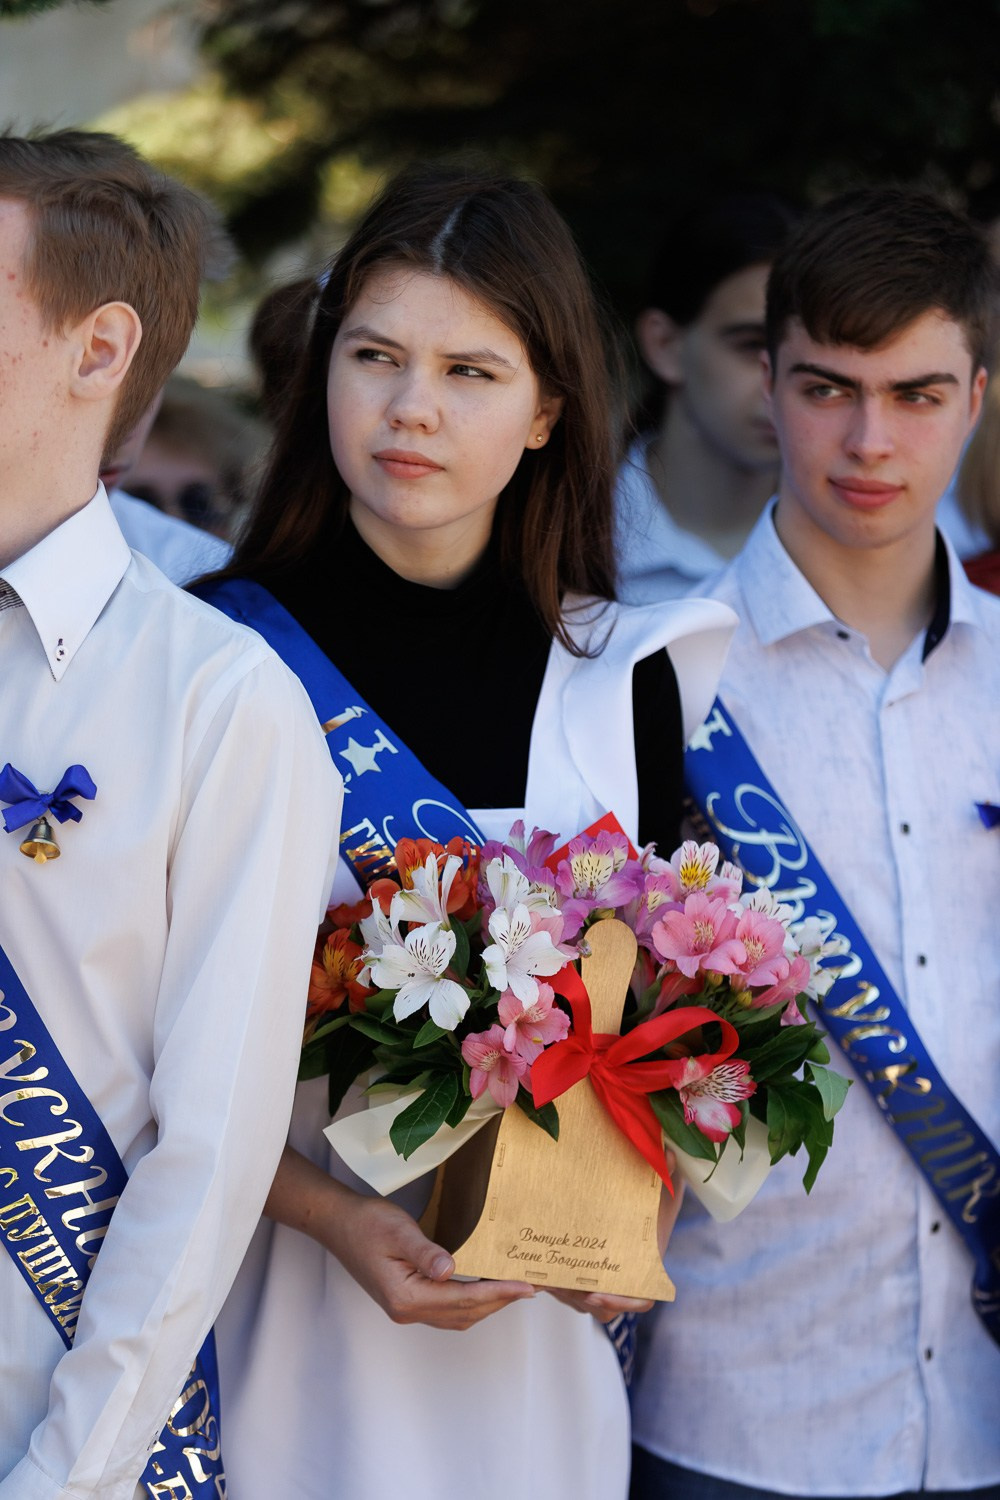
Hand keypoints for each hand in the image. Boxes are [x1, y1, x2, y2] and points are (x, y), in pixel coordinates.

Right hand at [265, 1146, 535, 1330]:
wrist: (338, 1223)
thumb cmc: (366, 1223)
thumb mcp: (398, 1231)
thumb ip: (425, 1251)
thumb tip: (451, 1270)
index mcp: (405, 1297)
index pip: (462, 1300)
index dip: (498, 1294)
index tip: (526, 1286)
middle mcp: (407, 1310)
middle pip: (463, 1314)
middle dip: (499, 1302)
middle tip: (529, 1288)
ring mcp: (406, 1308)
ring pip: (456, 1316)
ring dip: (486, 1305)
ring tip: (513, 1289)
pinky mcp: (406, 1300)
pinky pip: (446, 1309)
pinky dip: (469, 1302)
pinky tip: (482, 1288)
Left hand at [542, 1162, 685, 1324]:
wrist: (636, 1217)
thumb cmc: (650, 1208)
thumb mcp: (661, 1193)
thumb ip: (666, 1177)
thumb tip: (667, 1152)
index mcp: (645, 1270)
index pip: (640, 1300)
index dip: (622, 1303)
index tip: (596, 1291)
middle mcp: (623, 1285)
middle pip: (602, 1306)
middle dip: (581, 1296)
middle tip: (560, 1283)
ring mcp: (602, 1288)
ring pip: (581, 1301)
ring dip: (564, 1291)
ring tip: (544, 1275)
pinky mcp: (581, 1285)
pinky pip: (566, 1293)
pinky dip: (553, 1284)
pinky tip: (535, 1271)